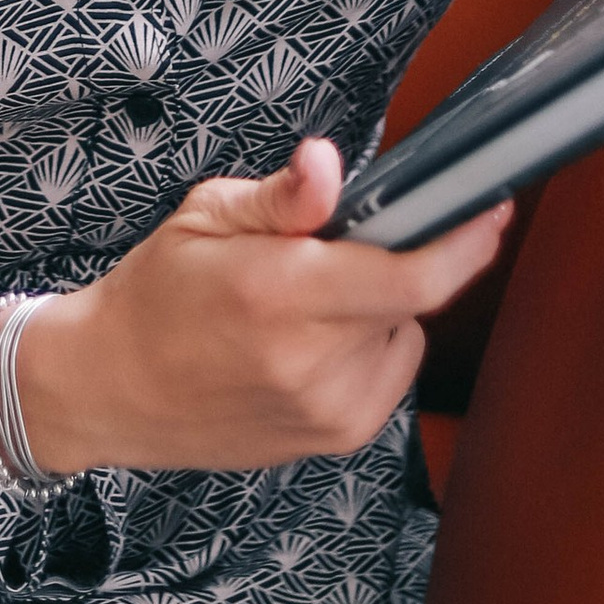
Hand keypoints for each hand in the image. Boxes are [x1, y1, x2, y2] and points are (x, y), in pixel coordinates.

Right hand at [16, 138, 508, 477]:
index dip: (465, 243)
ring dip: (377, 309)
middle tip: (330, 253)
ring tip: (306, 305)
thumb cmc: (155, 294)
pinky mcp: (334, 439)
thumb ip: (281, 197)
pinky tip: (310, 343)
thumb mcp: (205, 218)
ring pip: (402, 334)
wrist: (111, 387)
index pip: (410, 277)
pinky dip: (369, 349)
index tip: (491, 209)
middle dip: (390, 261)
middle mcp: (311, 361)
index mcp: (279, 294)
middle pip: (408, 300)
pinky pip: (390, 374)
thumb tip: (328, 164)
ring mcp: (326, 409)